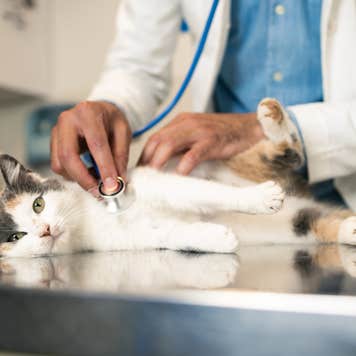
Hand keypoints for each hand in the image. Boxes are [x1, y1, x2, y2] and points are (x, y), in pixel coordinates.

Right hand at [50, 101, 130, 193]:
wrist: (98, 111)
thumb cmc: (111, 120)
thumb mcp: (123, 132)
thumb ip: (121, 155)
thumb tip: (119, 180)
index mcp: (88, 113)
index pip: (96, 144)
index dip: (104, 167)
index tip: (112, 186)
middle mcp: (67, 120)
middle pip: (68, 156)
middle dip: (84, 178)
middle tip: (99, 192)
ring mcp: (56, 131)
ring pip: (60, 164)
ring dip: (78, 178)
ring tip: (97, 180)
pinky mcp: (53, 142)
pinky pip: (58, 165)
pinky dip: (72, 174)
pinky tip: (87, 173)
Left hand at [140, 112, 263, 174]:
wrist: (249, 126)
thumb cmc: (223, 134)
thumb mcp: (196, 136)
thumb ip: (181, 146)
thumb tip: (164, 164)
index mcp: (180, 122)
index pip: (155, 138)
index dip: (144, 155)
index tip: (140, 171)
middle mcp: (186, 123)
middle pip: (157, 141)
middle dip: (146, 160)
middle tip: (142, 178)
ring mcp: (198, 131)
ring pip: (169, 145)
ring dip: (157, 162)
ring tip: (152, 178)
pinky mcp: (212, 140)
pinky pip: (193, 154)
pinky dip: (183, 165)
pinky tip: (178, 175)